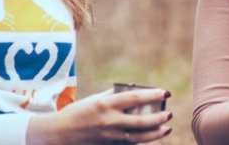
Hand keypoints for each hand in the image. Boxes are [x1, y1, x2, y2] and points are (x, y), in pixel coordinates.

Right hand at [26, 87, 172, 144]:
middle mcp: (109, 120)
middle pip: (141, 121)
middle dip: (159, 117)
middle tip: (169, 113)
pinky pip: (130, 143)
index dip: (153, 95)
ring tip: (167, 128)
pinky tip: (152, 135)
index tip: (166, 92)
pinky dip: (143, 139)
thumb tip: (134, 89)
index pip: (135, 98)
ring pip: (139, 136)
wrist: (59, 134)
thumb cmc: (78, 113)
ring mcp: (110, 136)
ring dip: (156, 133)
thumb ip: (114, 95)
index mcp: (105, 104)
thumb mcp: (95, 100)